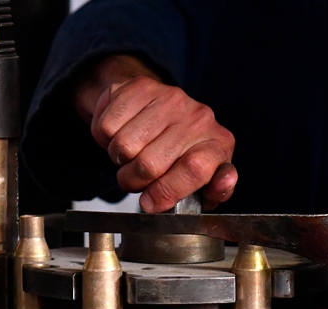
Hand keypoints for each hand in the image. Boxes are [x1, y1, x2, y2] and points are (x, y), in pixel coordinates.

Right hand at [75, 55, 236, 211]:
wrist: (165, 113)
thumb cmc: (185, 155)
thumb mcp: (206, 182)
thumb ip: (216, 191)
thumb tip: (224, 183)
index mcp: (218, 145)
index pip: (194, 169)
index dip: (166, 192)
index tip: (151, 203)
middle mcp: (198, 118)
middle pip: (149, 164)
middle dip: (134, 181)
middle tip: (137, 179)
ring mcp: (170, 99)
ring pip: (123, 146)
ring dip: (118, 160)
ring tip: (131, 155)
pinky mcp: (142, 87)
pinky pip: (106, 126)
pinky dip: (104, 139)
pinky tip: (121, 135)